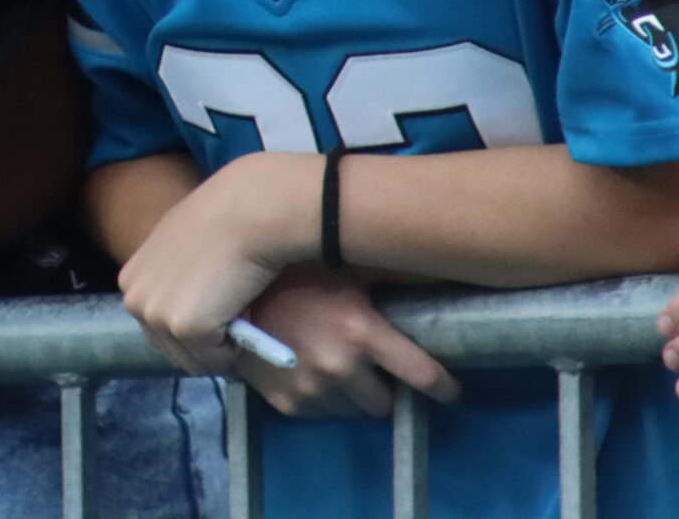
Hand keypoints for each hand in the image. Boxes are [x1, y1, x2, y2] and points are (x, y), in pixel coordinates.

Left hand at [117, 151, 319, 374]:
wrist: (247, 212)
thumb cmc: (226, 222)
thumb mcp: (184, 247)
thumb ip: (177, 277)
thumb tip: (195, 304)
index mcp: (132, 280)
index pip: (158, 329)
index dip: (194, 326)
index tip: (220, 309)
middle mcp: (134, 299)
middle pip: (172, 351)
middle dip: (206, 344)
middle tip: (235, 316)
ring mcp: (156, 315)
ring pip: (195, 361)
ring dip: (222, 346)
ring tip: (240, 309)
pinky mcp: (183, 328)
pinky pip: (216, 360)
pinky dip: (236, 346)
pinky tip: (244, 311)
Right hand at [229, 269, 460, 417]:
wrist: (229, 289)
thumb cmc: (293, 272)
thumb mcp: (346, 269)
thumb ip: (390, 275)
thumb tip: (438, 266)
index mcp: (362, 332)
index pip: (424, 376)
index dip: (444, 387)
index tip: (450, 390)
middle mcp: (341, 366)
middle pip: (385, 403)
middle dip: (384, 388)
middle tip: (373, 369)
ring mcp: (312, 389)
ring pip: (352, 412)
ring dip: (351, 396)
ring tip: (338, 370)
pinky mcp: (287, 403)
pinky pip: (320, 412)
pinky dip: (321, 399)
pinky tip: (309, 373)